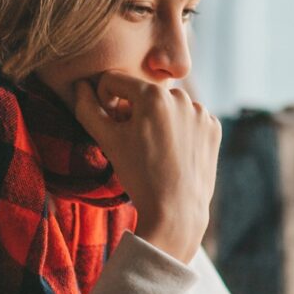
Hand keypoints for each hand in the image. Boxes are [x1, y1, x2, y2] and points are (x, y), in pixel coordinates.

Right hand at [73, 72, 220, 263]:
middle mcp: (181, 96)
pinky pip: (190, 118)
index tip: (112, 125)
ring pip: (168, 105)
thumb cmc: (138, 176)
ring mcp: (201, 112)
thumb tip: (80, 86)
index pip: (115, 81)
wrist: (176, 212)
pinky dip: (181, 130)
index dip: (106, 101)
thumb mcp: (108, 141)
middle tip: (135, 142)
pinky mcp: (214, 127)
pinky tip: (175, 152)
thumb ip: (88, 108)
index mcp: (153, 95)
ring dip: (159, 119)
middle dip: (135, 111)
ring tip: (156, 149)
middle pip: (143, 93)